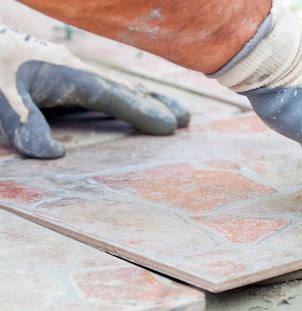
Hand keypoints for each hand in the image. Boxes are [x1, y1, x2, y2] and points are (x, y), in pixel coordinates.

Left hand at [0, 24, 189, 158]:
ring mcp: (70, 74)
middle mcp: (75, 72)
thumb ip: (24, 123)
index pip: (113, 96)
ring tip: (172, 112)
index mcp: (66, 75)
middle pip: (124, 90)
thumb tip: (55, 155)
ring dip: (145, 101)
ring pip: (117, 89)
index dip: (141, 111)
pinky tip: (128, 107)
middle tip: (186, 119)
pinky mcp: (62, 78)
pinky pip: (102, 93)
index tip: (169, 126)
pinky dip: (123, 101)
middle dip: (155, 104)